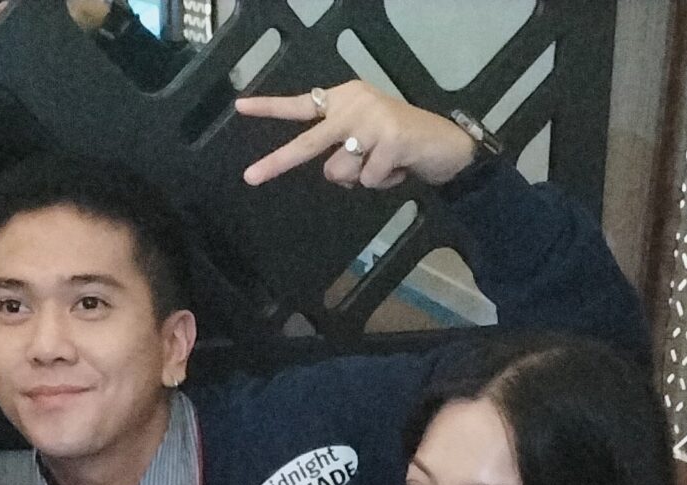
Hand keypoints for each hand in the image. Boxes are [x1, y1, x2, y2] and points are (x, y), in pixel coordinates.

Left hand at [236, 78, 478, 190]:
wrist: (447, 145)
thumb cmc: (401, 146)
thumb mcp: (365, 144)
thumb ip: (339, 151)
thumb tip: (330, 171)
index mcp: (345, 99)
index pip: (301, 105)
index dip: (270, 108)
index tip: (239, 107)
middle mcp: (355, 103)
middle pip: (309, 141)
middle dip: (279, 161)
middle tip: (250, 177)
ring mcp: (372, 119)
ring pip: (340, 171)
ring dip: (362, 178)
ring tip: (386, 164)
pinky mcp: (390, 138)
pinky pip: (368, 180)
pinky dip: (384, 183)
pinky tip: (400, 167)